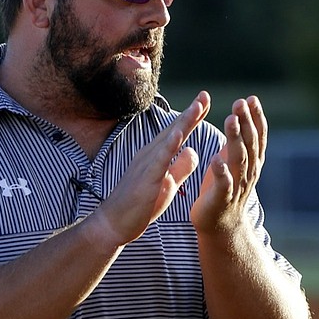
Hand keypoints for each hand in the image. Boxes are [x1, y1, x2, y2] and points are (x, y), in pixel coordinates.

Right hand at [89, 91, 210, 246]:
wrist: (113, 224)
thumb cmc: (139, 206)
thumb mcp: (167, 184)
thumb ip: (180, 168)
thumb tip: (193, 151)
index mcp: (156, 156)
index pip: (177, 133)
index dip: (191, 118)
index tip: (205, 102)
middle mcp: (150, 155)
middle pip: (174, 129)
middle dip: (191, 112)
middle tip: (205, 94)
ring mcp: (147, 164)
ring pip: (169, 138)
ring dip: (184, 121)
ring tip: (198, 106)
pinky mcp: (146, 178)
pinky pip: (160, 158)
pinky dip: (170, 144)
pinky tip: (180, 132)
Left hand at [191, 96, 266, 236]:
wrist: (221, 226)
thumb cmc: (225, 188)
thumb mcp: (234, 161)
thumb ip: (238, 141)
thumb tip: (241, 114)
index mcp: (251, 162)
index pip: (257, 136)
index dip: (256, 118)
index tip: (252, 98)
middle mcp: (248, 172)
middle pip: (250, 144)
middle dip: (246, 122)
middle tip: (240, 103)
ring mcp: (237, 186)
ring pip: (239, 160)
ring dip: (236, 139)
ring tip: (231, 120)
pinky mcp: (222, 199)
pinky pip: (224, 184)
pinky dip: (221, 172)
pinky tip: (216, 159)